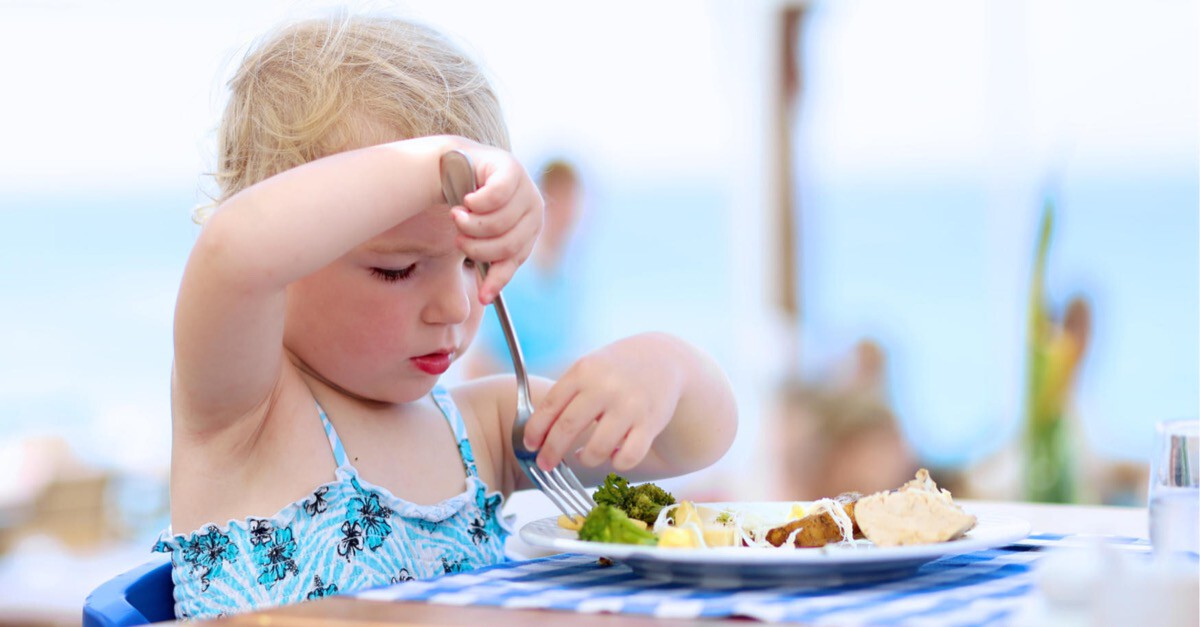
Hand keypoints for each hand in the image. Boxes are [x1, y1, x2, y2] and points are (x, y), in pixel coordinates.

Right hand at [447, 145, 542, 303]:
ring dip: (469, 224)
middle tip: (458, 238)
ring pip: (498, 223)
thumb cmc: (468, 204)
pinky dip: (475, 203)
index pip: (516, 259)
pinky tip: (466, 200)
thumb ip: (489, 260)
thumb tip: (486, 298)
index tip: (481, 298)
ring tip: (456, 216)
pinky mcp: (511, 168)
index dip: (498, 280)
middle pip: (507, 244)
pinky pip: (495, 196)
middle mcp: (534, 207)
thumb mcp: (481, 236)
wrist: (455, 165)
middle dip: (476, 247)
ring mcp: (526, 186)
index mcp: (531, 227)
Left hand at [521, 337, 685, 471]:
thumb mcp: (589, 368)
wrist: (664, 358)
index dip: (536, 430)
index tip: (530, 445)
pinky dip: (616, 464)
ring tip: (584, 456)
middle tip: (545, 464)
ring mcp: (629, 406)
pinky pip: (627, 458)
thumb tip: (538, 433)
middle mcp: (605, 387)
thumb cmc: (616, 369)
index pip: (550, 406)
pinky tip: (613, 456)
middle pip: (568, 428)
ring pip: (597, 449)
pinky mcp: (650, 423)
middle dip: (552, 452)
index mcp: (584, 371)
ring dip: (585, 459)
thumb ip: (566, 394)